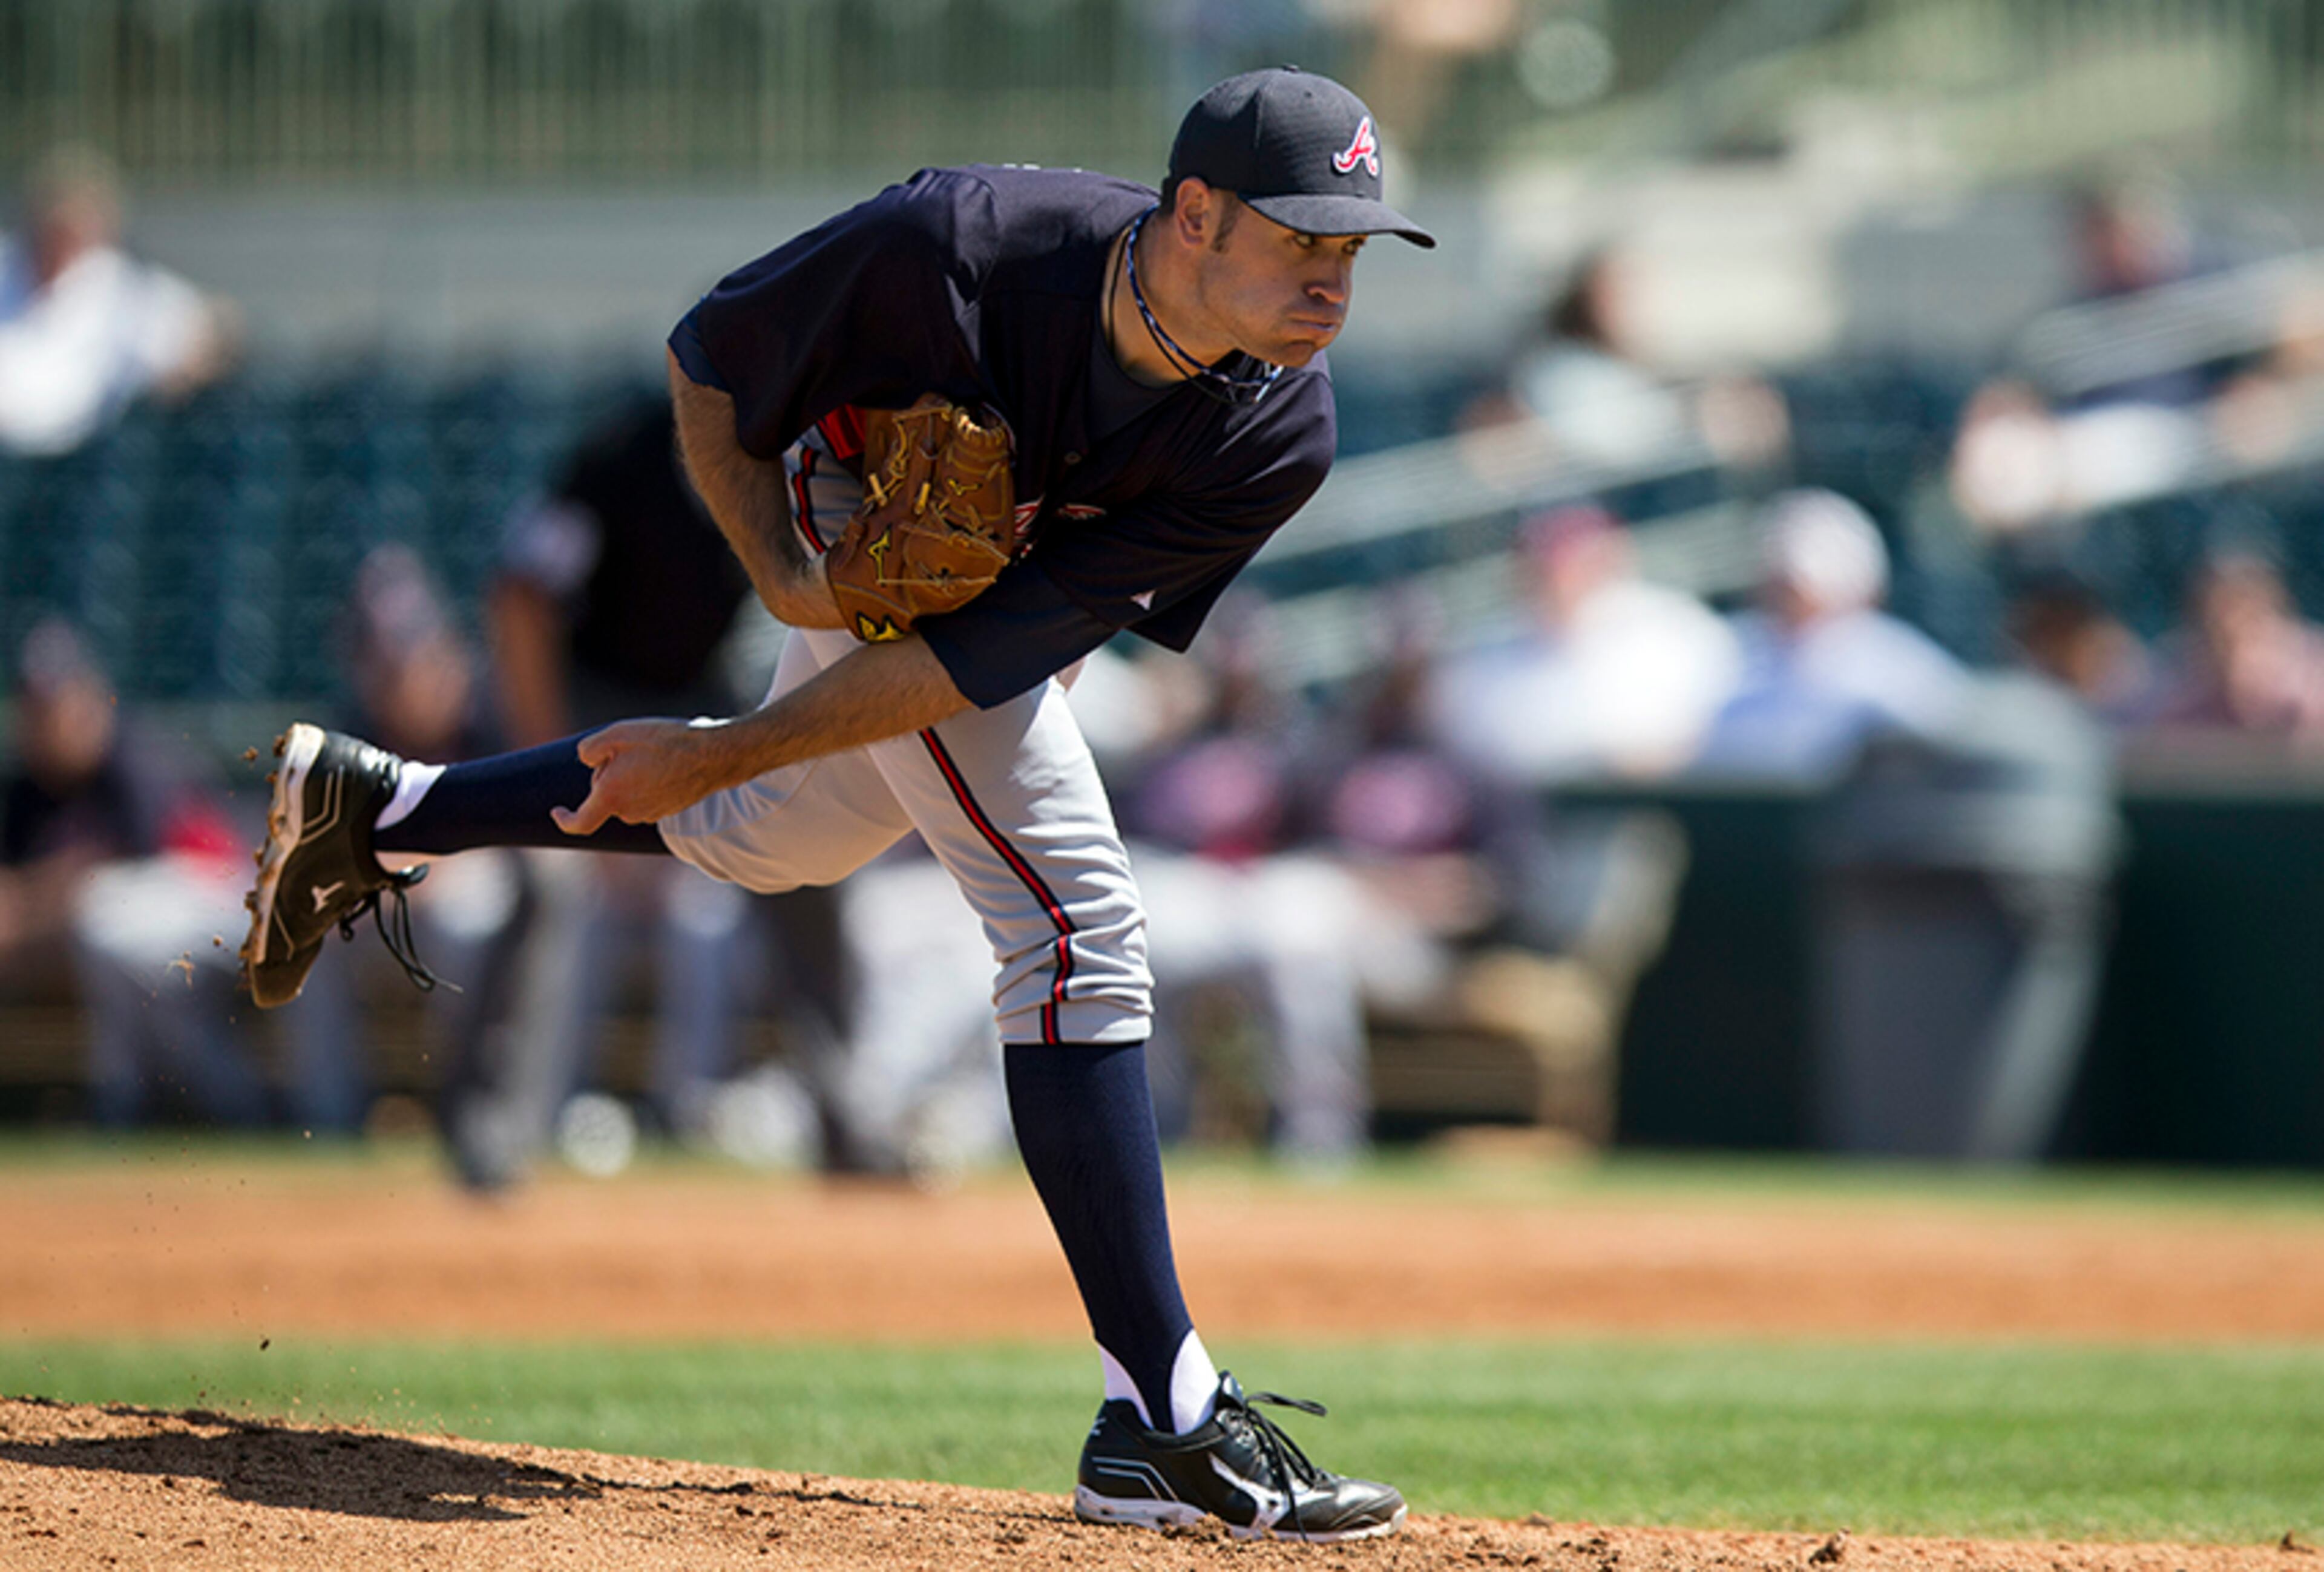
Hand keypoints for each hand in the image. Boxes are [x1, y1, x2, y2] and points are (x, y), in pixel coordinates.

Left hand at [552, 718, 737, 836]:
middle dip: (609, 773)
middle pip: (606, 795)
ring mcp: (651, 813)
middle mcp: (630, 812)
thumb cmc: (666, 742)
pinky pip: (647, 796)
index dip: (564, 820)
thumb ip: (589, 749)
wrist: (713, 755)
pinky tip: (666, 762)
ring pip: (627, 794)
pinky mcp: (669, 810)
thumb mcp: (618, 733)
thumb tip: (588, 760)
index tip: (556, 811)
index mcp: (612, 796)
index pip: (580, 822)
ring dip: (631, 776)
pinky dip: (649, 781)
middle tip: (630, 747)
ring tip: (654, 753)